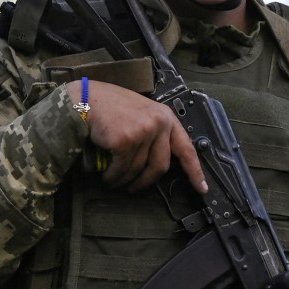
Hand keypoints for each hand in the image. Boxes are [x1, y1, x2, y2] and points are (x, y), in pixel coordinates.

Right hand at [81, 81, 206, 193]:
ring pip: (138, 170)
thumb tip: (158, 164)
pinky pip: (122, 169)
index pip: (187, 149)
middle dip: (147, 182)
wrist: (86, 99)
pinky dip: (113, 177)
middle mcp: (158, 124)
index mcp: (166, 118)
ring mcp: (143, 132)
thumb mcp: (142, 113)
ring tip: (114, 181)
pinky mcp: (126, 141)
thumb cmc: (111, 107)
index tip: (201, 188)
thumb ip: (154, 133)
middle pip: (161, 166)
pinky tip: (107, 177)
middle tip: (136, 189)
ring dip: (125, 181)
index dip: (194, 171)